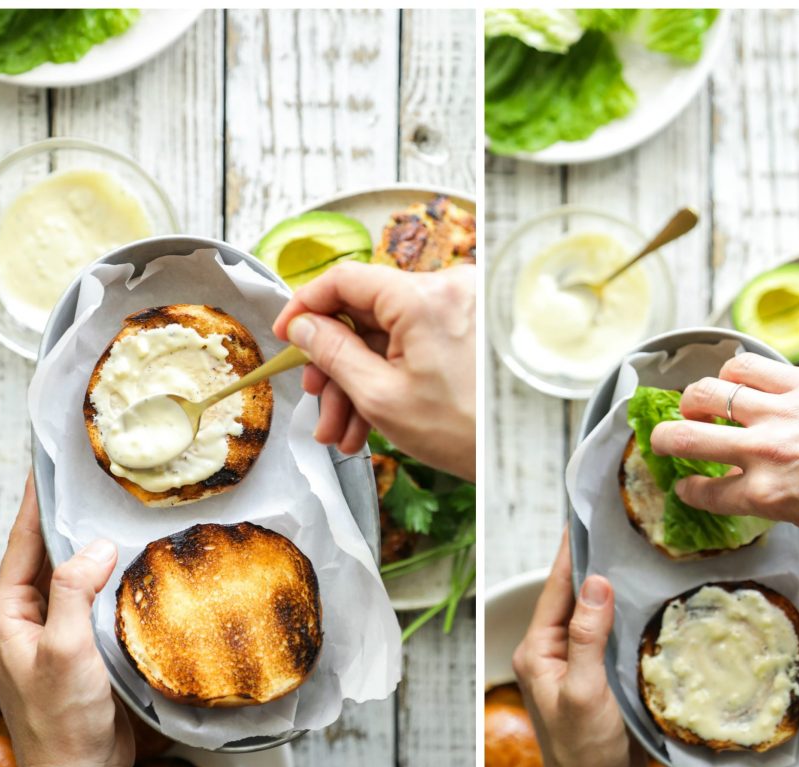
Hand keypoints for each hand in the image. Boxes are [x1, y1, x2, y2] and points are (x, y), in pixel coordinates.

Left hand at [0, 475, 133, 766]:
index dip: (36, 504)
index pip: (21, 545)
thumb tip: (93, 548)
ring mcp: (50, 634)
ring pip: (70, 577)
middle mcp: (23, 621)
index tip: (48, 469)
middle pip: (44, 556)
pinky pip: (89, 599)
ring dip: (90, 549)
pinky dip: (106, 578)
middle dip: (66, 520)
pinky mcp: (76, 646)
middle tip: (90, 484)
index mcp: (5, 617)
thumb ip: (73, 593)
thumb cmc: (62, 723)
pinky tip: (126, 566)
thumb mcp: (64, 650)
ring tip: (111, 515)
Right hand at [273, 261, 475, 480]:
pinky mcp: (465, 327)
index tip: (286, 335)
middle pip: (364, 314)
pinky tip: (366, 421)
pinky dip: (387, 376)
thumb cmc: (460, 431)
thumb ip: (333, 352)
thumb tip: (303, 326)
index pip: (344, 279)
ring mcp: (459, 307)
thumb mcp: (379, 395)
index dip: (306, 306)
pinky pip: (411, 343)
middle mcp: (446, 289)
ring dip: (357, 382)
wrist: (512, 455)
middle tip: (316, 401)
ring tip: (341, 431)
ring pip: (385, 336)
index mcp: (423, 297)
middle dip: (334, 365)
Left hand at [512, 531, 646, 766]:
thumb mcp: (583, 692)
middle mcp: (554, 651)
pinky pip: (612, 634)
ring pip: (595, 613)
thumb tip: (596, 582)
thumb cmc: (583, 753)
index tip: (584, 517)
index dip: (570, 552)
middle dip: (594, 562)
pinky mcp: (600, 674)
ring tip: (635, 552)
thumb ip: (587, 638)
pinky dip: (626, 613)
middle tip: (619, 527)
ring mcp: (577, 662)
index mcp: (538, 650)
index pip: (555, 588)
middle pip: (575, 596)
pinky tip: (646, 597)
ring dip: (613, 587)